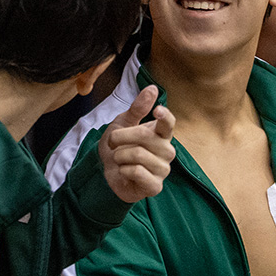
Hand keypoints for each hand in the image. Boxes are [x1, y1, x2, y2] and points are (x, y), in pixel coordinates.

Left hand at [99, 84, 175, 203]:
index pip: (169, 123)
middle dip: (121, 137)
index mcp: (161, 134)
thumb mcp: (123, 123)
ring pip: (138, 154)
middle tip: (112, 142)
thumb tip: (153, 88)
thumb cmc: (118, 146)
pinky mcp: (155, 186)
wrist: (106, 172)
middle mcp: (166, 151)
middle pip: (145, 136)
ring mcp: (163, 169)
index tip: (157, 110)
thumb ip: (138, 108)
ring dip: (119, 155)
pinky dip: (123, 170)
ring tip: (119, 159)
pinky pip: (137, 172)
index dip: (165, 116)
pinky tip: (124, 172)